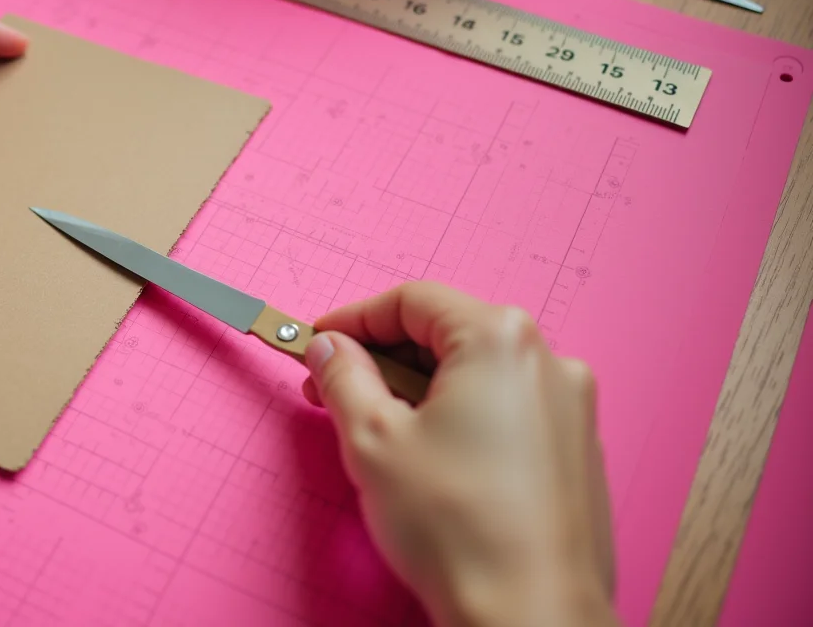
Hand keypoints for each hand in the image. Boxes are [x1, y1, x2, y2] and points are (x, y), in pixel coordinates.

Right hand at [302, 282, 616, 626]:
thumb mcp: (373, 440)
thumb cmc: (460, 530)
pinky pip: (506, 410)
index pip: (412, 301)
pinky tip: (427, 457)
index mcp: (500, 340)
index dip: (353, 320)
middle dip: (383, 359)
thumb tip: (331, 349)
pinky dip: (460, 418)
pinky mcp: (576, 450)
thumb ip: (344, 377)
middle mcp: (547, 361)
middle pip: (446, 334)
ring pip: (476, 374)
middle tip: (333, 389)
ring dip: (419, 391)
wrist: (530, 615)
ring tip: (375, 430)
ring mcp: (570, 407)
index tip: (319, 342)